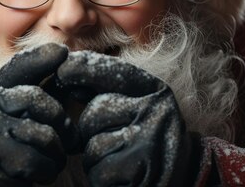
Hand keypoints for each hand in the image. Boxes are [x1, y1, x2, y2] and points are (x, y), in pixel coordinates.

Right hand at [0, 43, 75, 186]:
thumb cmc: (16, 138)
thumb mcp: (28, 109)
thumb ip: (48, 90)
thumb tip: (76, 67)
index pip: (18, 67)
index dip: (40, 58)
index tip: (63, 52)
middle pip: (38, 100)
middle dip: (62, 120)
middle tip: (70, 136)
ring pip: (44, 135)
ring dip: (58, 151)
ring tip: (54, 156)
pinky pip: (39, 162)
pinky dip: (49, 170)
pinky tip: (42, 171)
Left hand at [56, 51, 195, 186]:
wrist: (182, 178)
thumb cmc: (148, 139)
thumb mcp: (137, 105)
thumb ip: (107, 88)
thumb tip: (64, 73)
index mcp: (156, 91)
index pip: (112, 72)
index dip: (83, 69)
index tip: (62, 71)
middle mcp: (156, 112)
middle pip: (95, 111)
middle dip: (91, 129)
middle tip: (113, 139)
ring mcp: (149, 141)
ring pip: (93, 144)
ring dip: (96, 156)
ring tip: (119, 158)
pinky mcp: (138, 171)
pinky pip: (98, 169)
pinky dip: (101, 176)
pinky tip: (120, 176)